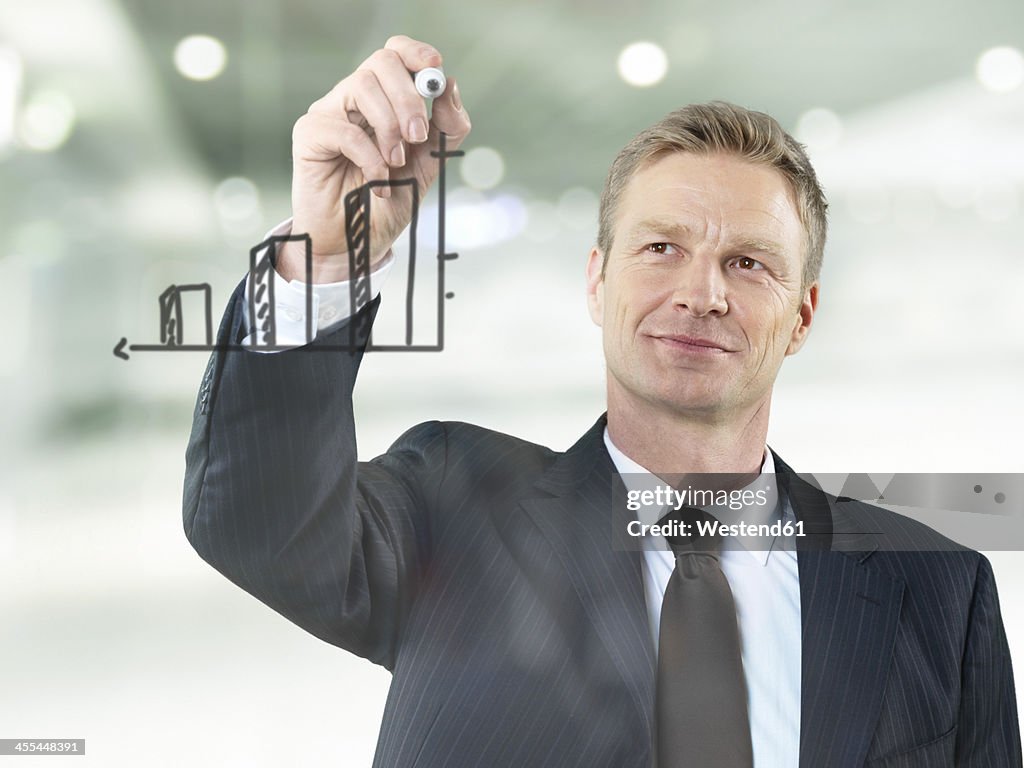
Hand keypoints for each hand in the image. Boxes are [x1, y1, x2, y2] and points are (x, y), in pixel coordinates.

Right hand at [281, 35, 470, 282]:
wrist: (358, 244)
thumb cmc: (388, 202)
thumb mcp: (429, 164)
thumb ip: (447, 127)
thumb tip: (450, 86)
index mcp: (384, 99)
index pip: (395, 53)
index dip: (416, 53)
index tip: (434, 70)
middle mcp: (354, 99)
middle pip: (381, 62)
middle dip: (408, 97)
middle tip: (418, 136)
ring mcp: (330, 113)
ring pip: (361, 86)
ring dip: (389, 127)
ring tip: (396, 163)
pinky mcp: (309, 134)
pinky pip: (342, 129)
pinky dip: (369, 156)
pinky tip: (378, 180)